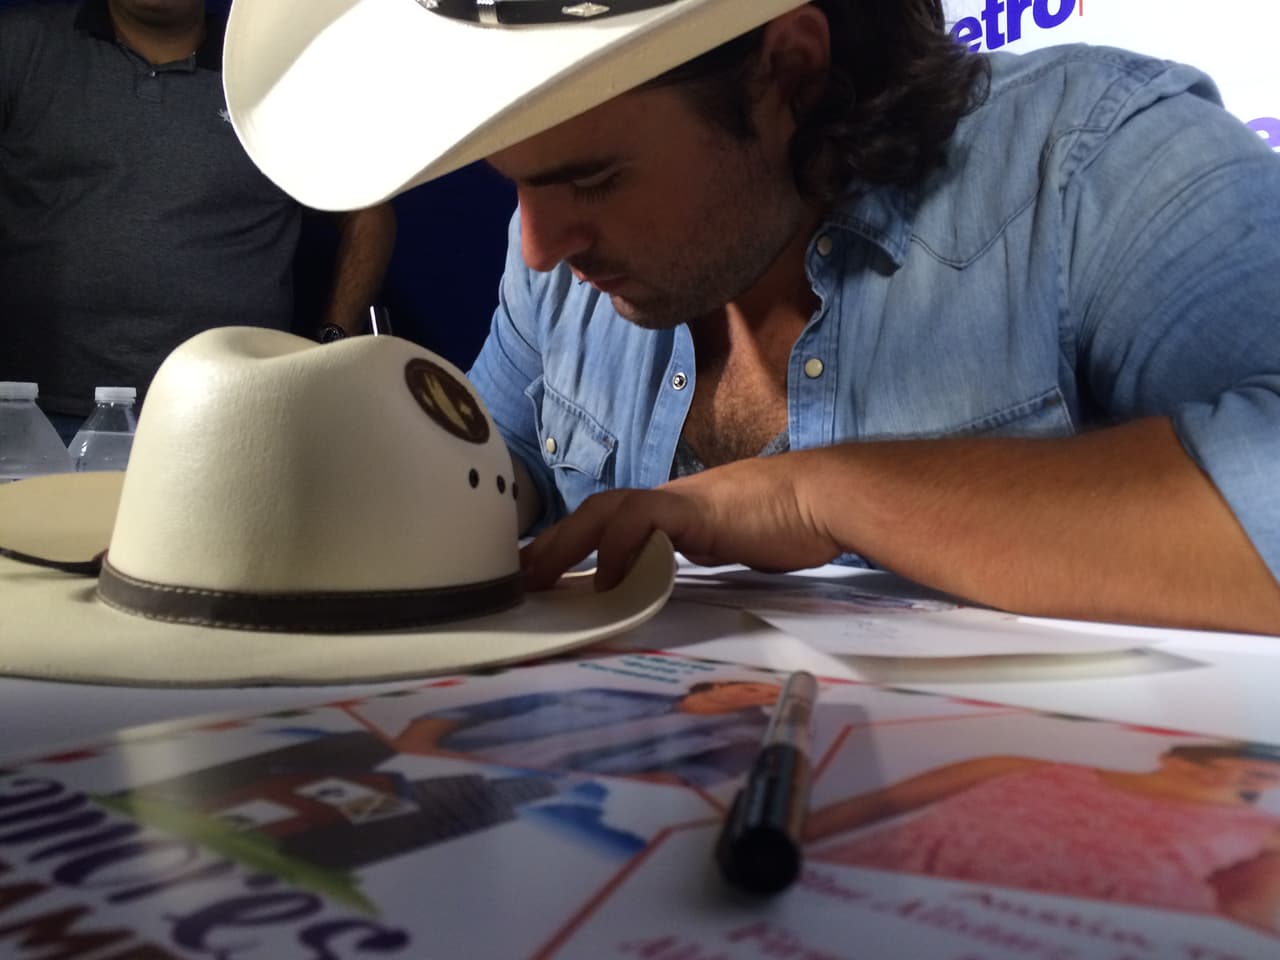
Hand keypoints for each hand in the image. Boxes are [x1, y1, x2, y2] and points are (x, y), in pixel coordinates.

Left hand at [519, 452, 844, 590]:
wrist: (823, 497)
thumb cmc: (786, 523)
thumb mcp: (727, 545)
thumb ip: (693, 555)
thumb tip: (663, 578)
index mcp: (673, 509)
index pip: (609, 518)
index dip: (571, 542)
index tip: (541, 570)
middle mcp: (668, 499)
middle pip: (596, 510)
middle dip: (554, 543)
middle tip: (519, 577)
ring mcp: (681, 501)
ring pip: (608, 511)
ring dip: (569, 544)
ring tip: (542, 578)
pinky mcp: (696, 509)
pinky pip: (644, 521)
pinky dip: (619, 548)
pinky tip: (607, 579)